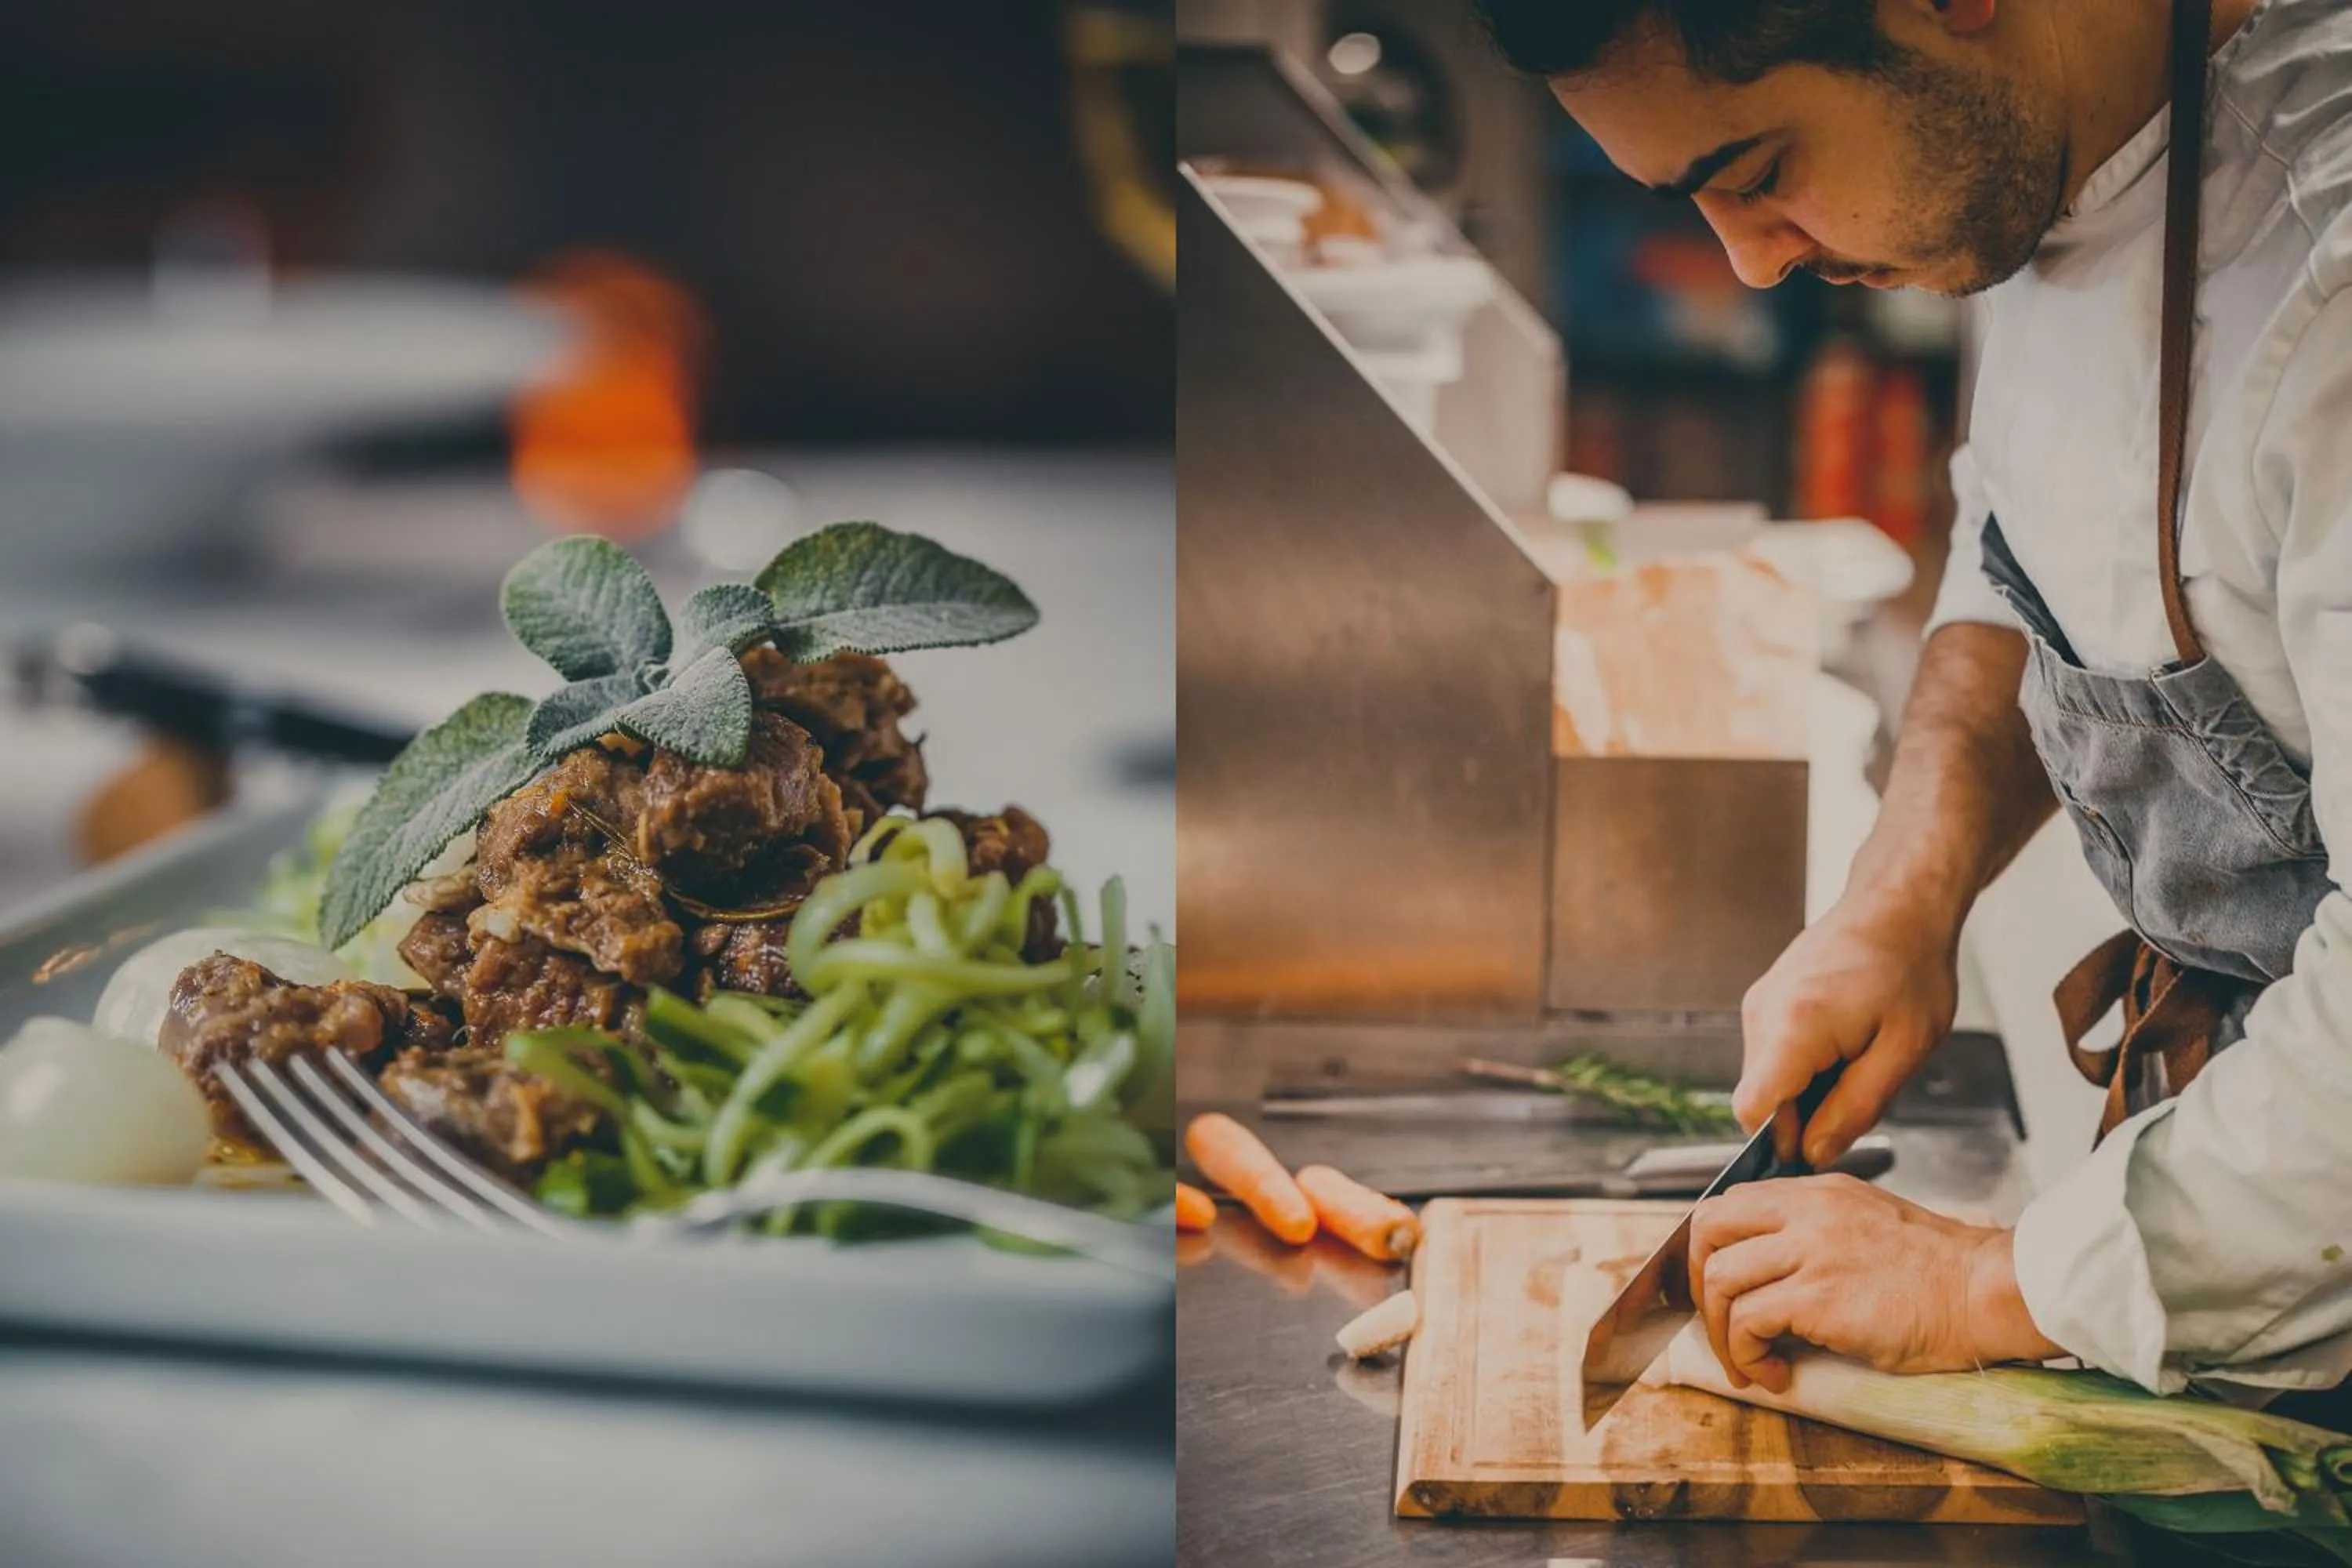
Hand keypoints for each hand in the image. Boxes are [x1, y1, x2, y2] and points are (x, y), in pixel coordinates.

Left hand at [1687, 1174, 2061, 1389]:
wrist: (1984, 1292)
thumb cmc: (1938, 1273)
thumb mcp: (1867, 1225)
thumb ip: (1816, 1233)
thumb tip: (1770, 1274)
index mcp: (1817, 1193)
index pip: (1730, 1204)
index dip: (1710, 1249)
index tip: (1718, 1290)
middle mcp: (1805, 1213)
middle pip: (1707, 1229)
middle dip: (1697, 1283)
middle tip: (1721, 1325)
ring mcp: (1810, 1251)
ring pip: (1719, 1279)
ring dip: (1721, 1332)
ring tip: (1750, 1362)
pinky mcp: (1818, 1296)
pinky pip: (1747, 1321)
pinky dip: (1747, 1354)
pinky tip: (1775, 1373)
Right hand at [1737, 891, 1959, 1166]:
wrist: (1897, 905)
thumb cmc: (1911, 969)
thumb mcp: (1903, 1050)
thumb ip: (1855, 1108)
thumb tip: (1815, 1152)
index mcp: (1794, 1027)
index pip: (1753, 1109)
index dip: (1783, 1140)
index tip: (1823, 1143)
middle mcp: (1762, 1013)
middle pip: (1762, 1097)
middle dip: (1803, 1114)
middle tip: (1861, 1097)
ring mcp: (1760, 1003)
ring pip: (1768, 1077)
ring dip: (1807, 1088)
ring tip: (1860, 1061)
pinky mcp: (1766, 999)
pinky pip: (1773, 1053)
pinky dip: (1804, 1065)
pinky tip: (1847, 1045)